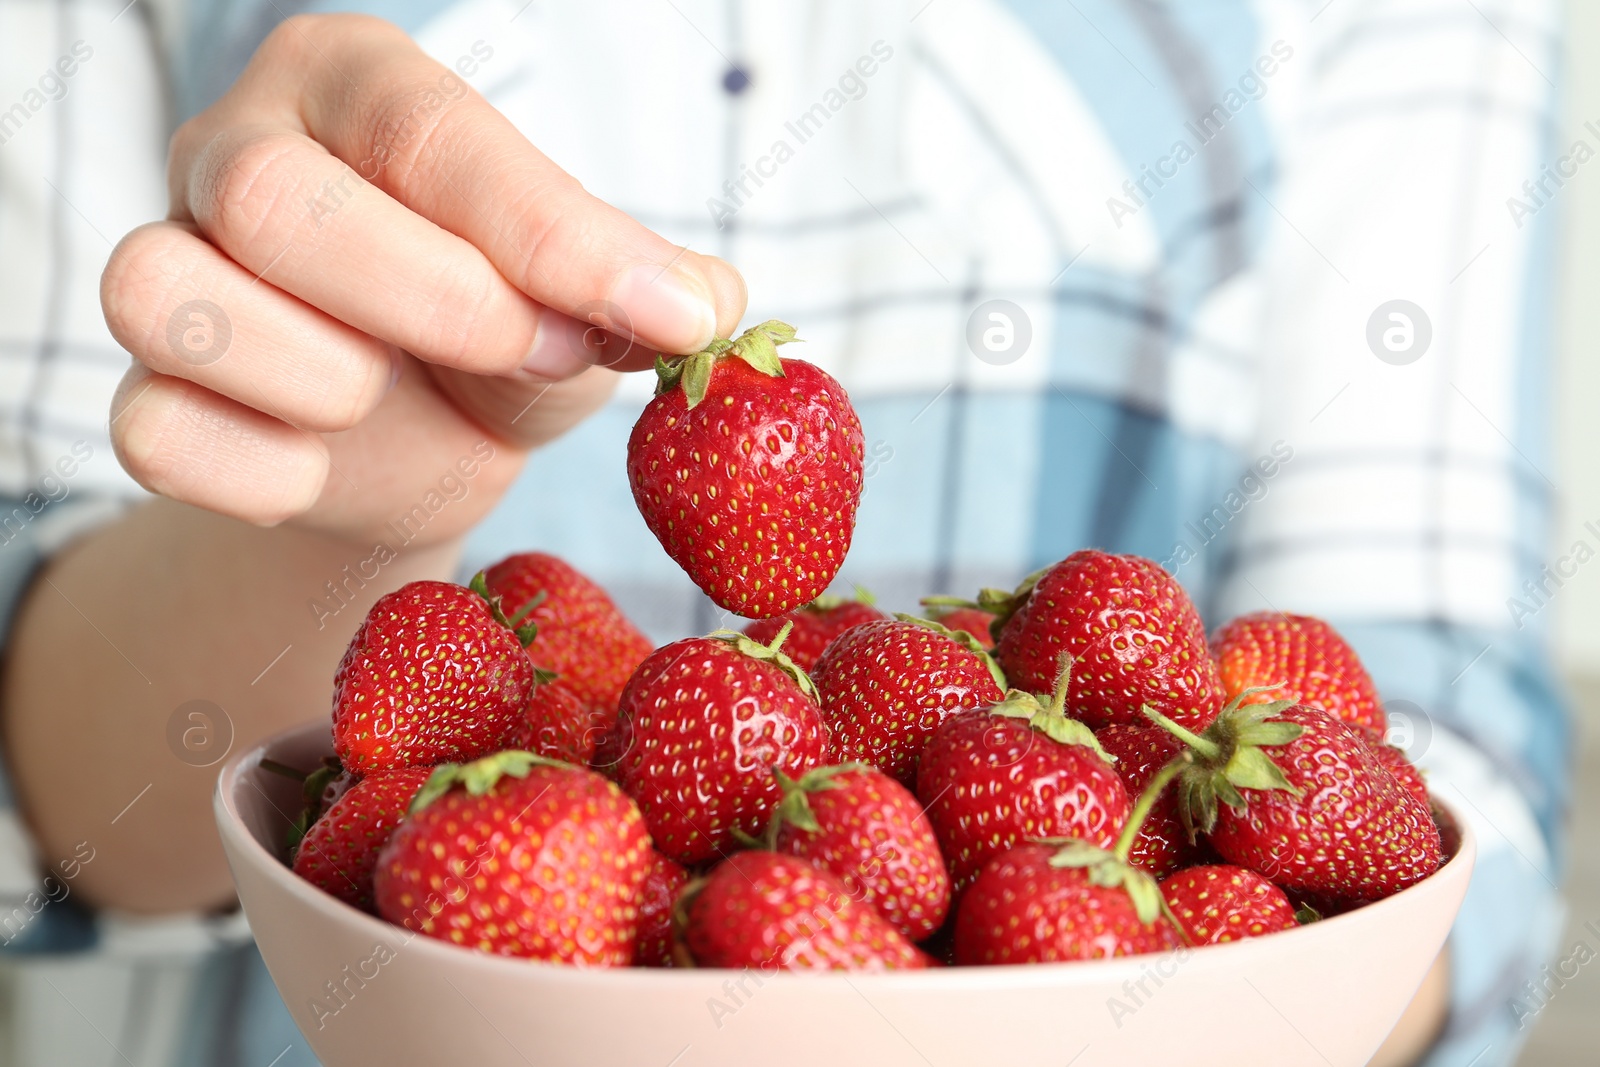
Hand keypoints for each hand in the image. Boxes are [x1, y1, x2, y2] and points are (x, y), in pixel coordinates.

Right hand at [100, 14, 745, 547]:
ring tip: (396, 393)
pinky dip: (266, 472)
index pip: (429, 133)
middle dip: (437, 303)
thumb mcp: (590, 302)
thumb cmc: (506, 338)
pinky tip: (328, 463)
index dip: (548, 234)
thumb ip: (649, 289)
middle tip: (537, 354)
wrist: (420, 446)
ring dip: (329, 381)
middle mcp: (234, 149)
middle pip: (272, 203)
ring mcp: (162, 264)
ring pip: (171, 298)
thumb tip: (710, 306)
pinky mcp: (139, 393)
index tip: (667, 313)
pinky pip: (157, 431)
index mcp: (353, 86)